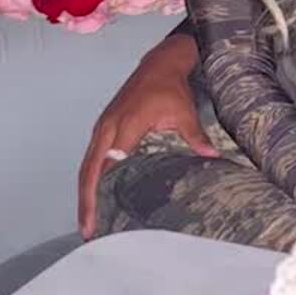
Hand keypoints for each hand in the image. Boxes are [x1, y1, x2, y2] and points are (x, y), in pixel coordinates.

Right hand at [79, 33, 211, 237]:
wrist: (158, 64)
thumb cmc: (170, 88)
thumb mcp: (185, 111)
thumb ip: (195, 135)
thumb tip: (211, 155)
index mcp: (127, 123)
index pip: (110, 161)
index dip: (102, 188)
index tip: (103, 212)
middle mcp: (108, 127)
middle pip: (89, 170)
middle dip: (86, 201)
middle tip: (88, 230)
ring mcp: (102, 128)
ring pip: (86, 167)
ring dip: (84, 194)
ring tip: (88, 223)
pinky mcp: (102, 130)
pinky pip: (90, 160)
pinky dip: (88, 181)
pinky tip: (92, 200)